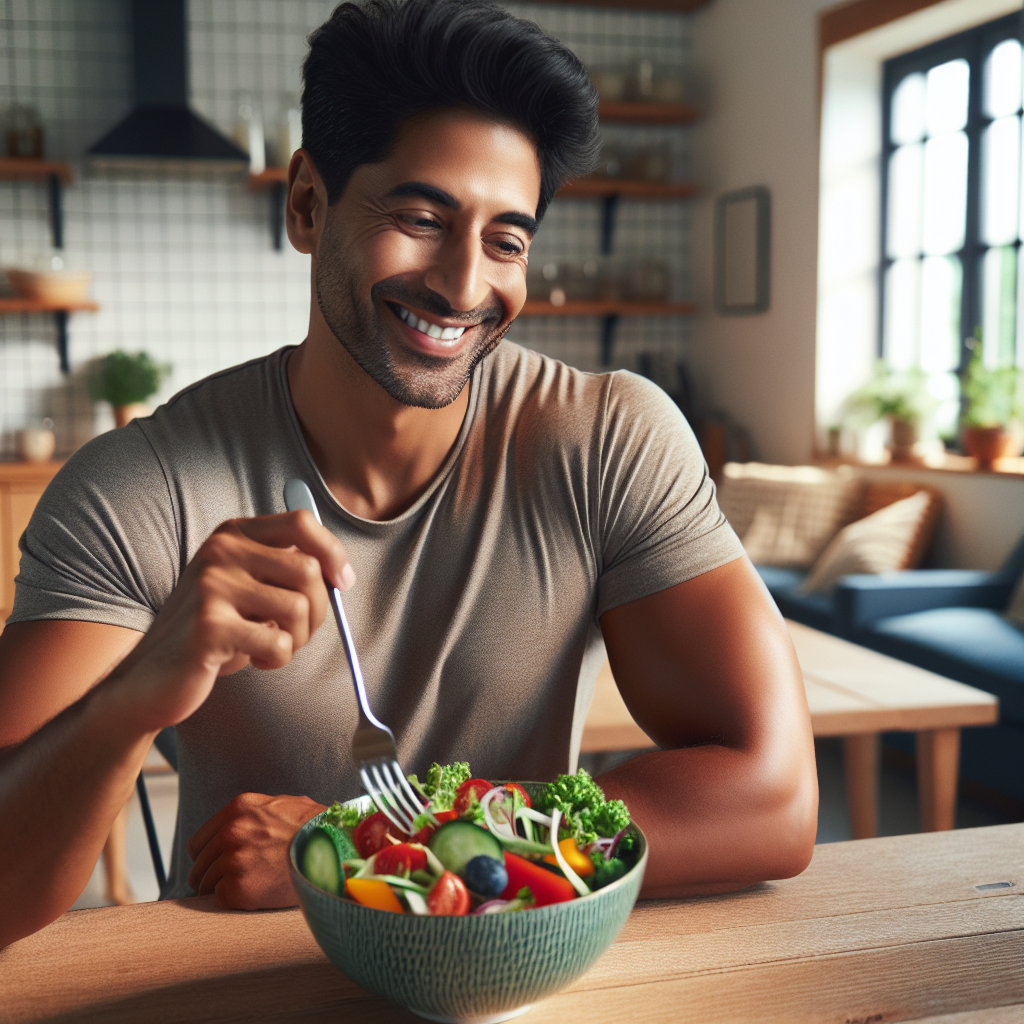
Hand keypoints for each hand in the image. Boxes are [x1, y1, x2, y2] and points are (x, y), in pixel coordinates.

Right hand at [106, 511, 353, 734]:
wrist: (151, 677)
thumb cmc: (214, 632)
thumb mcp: (248, 588)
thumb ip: (286, 570)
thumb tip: (341, 573)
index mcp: (233, 534)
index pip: (301, 523)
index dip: (333, 552)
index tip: (342, 583)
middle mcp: (221, 551)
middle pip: (308, 570)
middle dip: (317, 610)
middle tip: (296, 632)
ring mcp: (212, 585)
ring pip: (298, 609)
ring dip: (297, 639)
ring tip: (271, 647)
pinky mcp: (210, 626)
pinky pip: (279, 643)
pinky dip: (278, 660)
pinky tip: (254, 661)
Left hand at [186, 792, 325, 907]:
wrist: (336, 851)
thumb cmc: (316, 830)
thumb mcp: (284, 806)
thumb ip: (256, 814)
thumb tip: (242, 825)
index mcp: (239, 808)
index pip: (199, 842)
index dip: (208, 857)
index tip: (218, 866)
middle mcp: (231, 831)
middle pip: (200, 865)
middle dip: (212, 876)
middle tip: (233, 884)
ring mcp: (233, 859)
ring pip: (207, 884)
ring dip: (224, 889)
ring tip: (251, 889)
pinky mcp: (239, 888)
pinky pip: (220, 899)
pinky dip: (235, 901)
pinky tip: (257, 895)